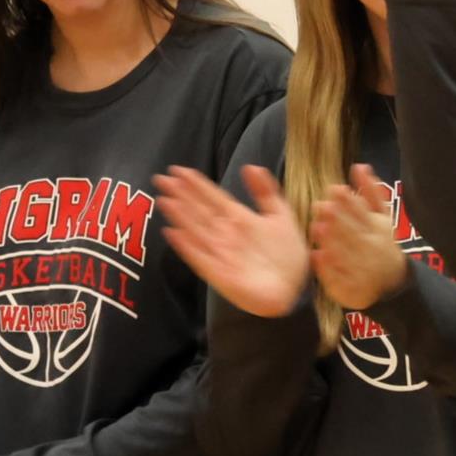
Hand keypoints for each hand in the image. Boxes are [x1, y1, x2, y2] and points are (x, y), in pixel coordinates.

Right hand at [156, 165, 309, 316]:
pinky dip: (187, 246)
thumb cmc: (286, 255)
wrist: (293, 289)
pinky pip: (200, 258)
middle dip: (181, 195)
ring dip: (181, 216)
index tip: (179, 170)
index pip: (213, 198)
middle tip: (162, 178)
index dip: (197, 184)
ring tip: (166, 200)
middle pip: (199, 211)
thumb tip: (251, 166)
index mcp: (238, 219)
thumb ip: (266, 192)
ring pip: (196, 231)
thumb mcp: (281, 217)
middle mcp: (225, 234)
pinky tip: (172, 233)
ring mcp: (220, 253)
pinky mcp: (219, 274)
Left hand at [308, 165, 406, 310]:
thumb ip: (371, 192)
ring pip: (346, 252)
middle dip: (339, 219)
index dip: (349, 201)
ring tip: (318, 228)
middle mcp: (370, 246)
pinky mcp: (351, 286)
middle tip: (321, 206)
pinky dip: (329, 267)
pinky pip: (340, 275)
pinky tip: (318, 255)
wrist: (392, 283)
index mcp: (378, 228)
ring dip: (333, 241)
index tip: (335, 189)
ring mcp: (362, 267)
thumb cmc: (380, 242)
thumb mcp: (381, 217)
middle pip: (353, 231)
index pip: (363, 212)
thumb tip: (360, 165)